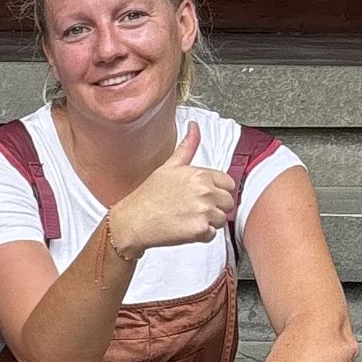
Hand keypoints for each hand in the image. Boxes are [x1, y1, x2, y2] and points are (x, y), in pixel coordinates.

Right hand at [108, 124, 234, 259]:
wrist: (132, 220)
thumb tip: (194, 126)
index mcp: (200, 174)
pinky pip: (212, 235)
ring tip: (186, 218)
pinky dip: (200, 236)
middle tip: (192, 209)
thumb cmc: (148, 196)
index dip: (216, 191)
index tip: (201, 196)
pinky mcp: (199, 229)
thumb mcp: (168, 166)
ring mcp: (203, 210)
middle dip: (214, 208)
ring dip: (207, 222)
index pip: (228, 184)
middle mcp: (204, 190)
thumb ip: (187, 146)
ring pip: (221, 220)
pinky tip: (184, 229)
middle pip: (228, 203)